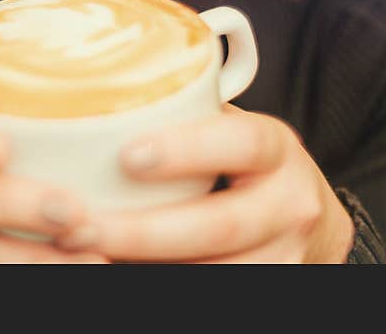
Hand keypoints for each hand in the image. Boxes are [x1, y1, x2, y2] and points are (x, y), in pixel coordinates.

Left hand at [57, 104, 354, 262]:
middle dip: (143, 232)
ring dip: (143, 265)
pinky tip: (112, 266)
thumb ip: (182, 114)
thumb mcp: (227, 129)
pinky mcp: (275, 283)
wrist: (306, 217)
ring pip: (213, 270)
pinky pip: (211, 287)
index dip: (187, 149)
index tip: (127, 155)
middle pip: (218, 226)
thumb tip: (90, 99)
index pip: (242, 142)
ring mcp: (285, 254)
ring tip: (84, 251)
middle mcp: (290, 204)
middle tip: (80, 225)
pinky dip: (156, 279)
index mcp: (276, 148)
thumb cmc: (243, 163)